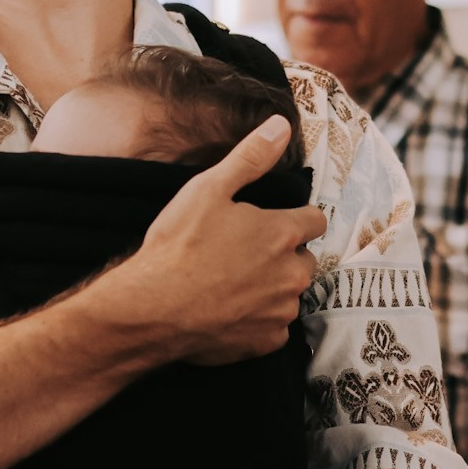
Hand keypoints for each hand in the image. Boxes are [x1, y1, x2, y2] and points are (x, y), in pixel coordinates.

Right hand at [104, 115, 326, 366]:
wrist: (152, 309)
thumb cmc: (178, 246)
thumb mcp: (209, 189)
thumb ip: (250, 157)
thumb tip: (281, 126)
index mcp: (283, 233)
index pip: (315, 220)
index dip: (292, 218)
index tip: (268, 223)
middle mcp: (292, 273)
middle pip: (304, 259)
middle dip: (282, 254)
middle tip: (242, 254)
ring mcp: (281, 311)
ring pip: (289, 294)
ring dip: (271, 288)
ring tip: (231, 283)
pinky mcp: (266, 342)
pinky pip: (274, 328)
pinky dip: (259, 320)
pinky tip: (229, 311)